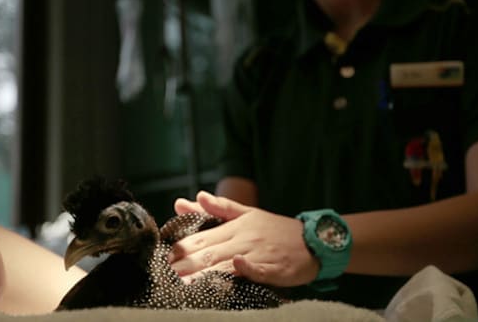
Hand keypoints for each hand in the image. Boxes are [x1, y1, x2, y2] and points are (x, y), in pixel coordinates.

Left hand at [169, 191, 318, 286]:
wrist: (314, 240)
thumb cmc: (277, 229)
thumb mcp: (248, 213)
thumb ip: (220, 207)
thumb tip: (194, 197)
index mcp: (235, 227)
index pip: (202, 238)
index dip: (182, 248)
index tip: (163, 257)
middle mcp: (244, 239)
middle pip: (211, 253)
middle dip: (187, 264)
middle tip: (167, 274)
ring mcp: (260, 253)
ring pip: (229, 263)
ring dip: (207, 272)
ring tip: (186, 281)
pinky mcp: (276, 268)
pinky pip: (261, 269)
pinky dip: (249, 267)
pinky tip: (237, 267)